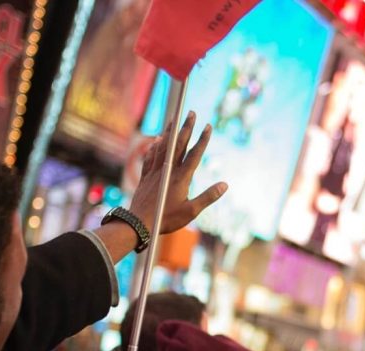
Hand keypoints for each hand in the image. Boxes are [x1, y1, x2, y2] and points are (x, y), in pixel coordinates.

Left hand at [129, 111, 226, 235]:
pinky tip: (156, 141)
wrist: (139, 223)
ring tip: (174, 121)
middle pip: (179, 145)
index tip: (208, 125)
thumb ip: (208, 197)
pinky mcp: (145, 177)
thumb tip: (225, 185)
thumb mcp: (191, 211)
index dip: (202, 139)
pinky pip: (150, 157)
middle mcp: (168, 170)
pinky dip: (154, 147)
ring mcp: (155, 172)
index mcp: (181, 178)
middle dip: (186, 128)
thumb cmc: (166, 219)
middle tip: (191, 113)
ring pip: (163, 147)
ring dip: (170, 133)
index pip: (195, 154)